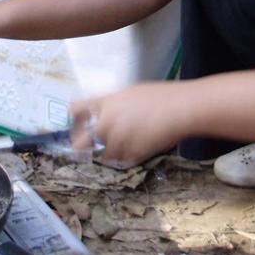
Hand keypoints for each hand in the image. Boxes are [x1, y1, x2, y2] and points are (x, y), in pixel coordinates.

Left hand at [70, 82, 192, 166]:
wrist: (181, 109)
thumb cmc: (160, 96)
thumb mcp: (130, 93)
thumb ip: (112, 104)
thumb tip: (103, 114)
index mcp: (105, 103)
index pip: (75, 110)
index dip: (72, 120)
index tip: (75, 125)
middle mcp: (105, 122)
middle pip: (79, 143)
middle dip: (83, 147)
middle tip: (92, 147)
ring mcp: (117, 140)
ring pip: (103, 156)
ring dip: (111, 153)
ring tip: (129, 142)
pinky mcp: (130, 154)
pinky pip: (122, 161)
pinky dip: (127, 157)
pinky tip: (141, 145)